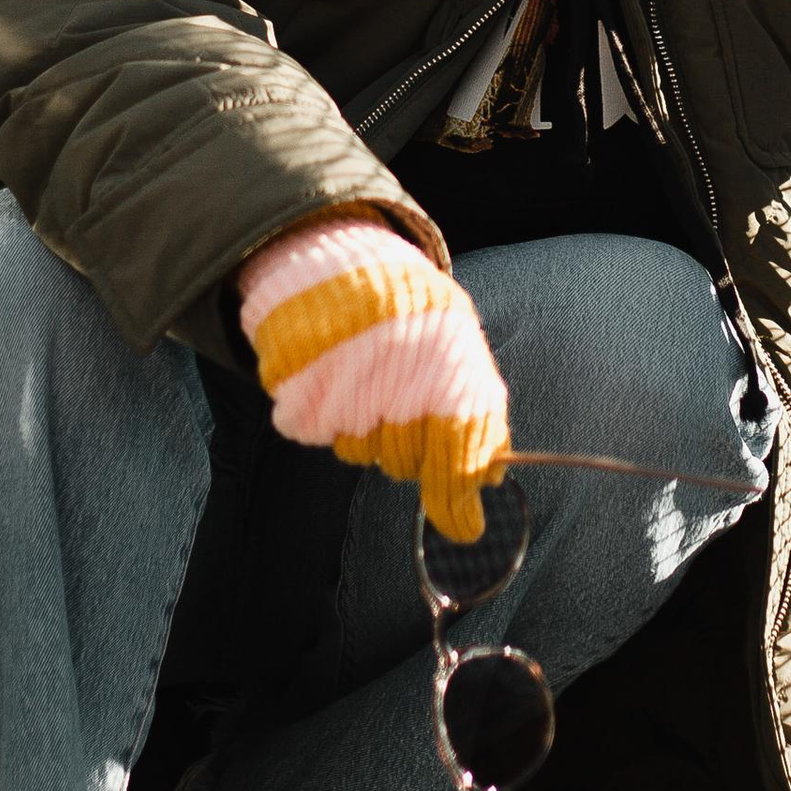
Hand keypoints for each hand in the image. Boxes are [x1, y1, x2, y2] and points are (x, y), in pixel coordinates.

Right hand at [238, 215, 509, 540]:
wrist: (339, 264)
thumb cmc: (412, 314)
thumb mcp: (458, 346)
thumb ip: (479, 416)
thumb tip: (493, 481)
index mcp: (447, 367)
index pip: (457, 454)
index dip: (458, 496)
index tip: (466, 526)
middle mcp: (396, 384)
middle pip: (405, 463)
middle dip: (410, 445)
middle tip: (402, 397)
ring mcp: (342, 393)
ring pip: (360, 450)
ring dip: (367, 426)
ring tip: (367, 373)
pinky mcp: (297, 397)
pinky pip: (317, 433)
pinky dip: (325, 413)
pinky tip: (334, 373)